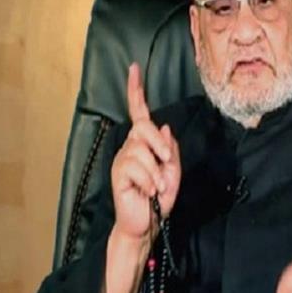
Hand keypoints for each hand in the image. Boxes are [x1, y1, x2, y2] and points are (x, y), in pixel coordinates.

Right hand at [110, 62, 180, 244]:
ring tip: (156, 187)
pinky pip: (136, 166)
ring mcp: (122, 159)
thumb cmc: (159, 198)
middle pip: (143, 126)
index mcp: (144, 144)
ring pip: (141, 150)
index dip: (136, 90)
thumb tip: (164, 127)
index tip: (135, 68)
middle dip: (159, 144)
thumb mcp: (173, 172)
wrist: (147, 224)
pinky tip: (149, 191)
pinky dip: (149, 179)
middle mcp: (130, 147)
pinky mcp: (117, 173)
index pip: (140, 112)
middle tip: (166, 163)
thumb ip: (170, 149)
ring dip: (156, 171)